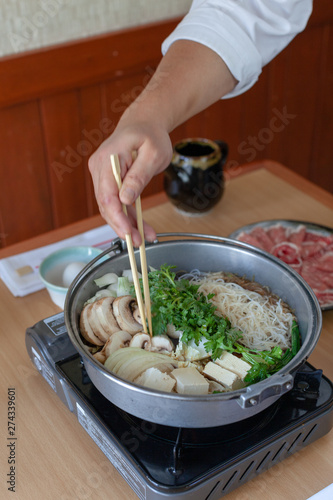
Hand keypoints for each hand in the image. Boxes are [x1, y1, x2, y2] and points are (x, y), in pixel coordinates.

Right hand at [88, 115, 172, 246]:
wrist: (144, 123)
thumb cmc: (151, 135)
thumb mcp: (153, 154)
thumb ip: (139, 176)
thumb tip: (125, 199)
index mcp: (108, 158)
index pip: (107, 194)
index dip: (117, 217)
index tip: (129, 233)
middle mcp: (99, 168)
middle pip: (106, 204)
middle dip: (122, 226)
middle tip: (139, 242)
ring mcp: (102, 175)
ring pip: (110, 207)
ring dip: (126, 224)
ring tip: (144, 238)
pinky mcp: (108, 181)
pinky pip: (117, 203)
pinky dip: (128, 216)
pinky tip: (141, 228)